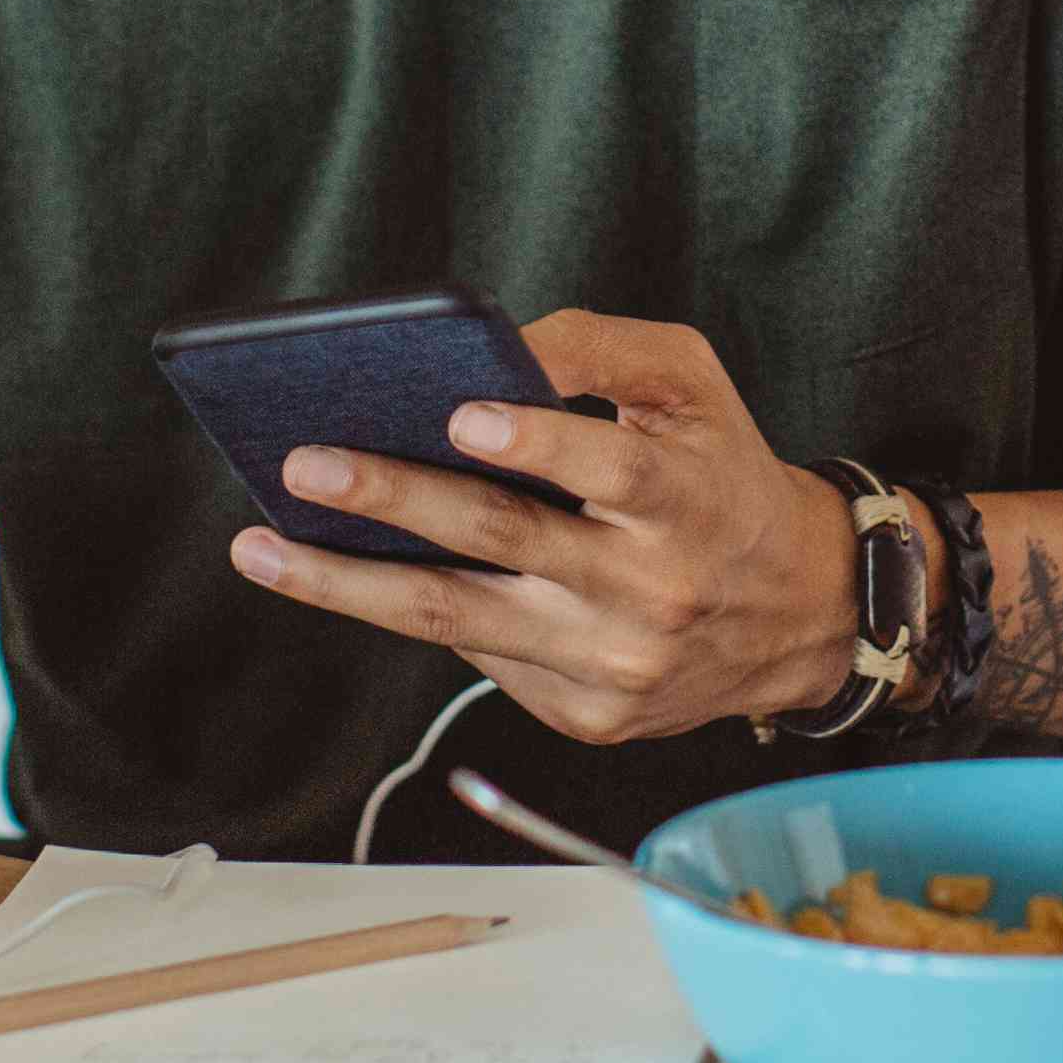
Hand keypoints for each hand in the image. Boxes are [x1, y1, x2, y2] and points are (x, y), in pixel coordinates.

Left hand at [228, 308, 859, 745]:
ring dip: (347, 584)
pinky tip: (340, 577)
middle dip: (396, 501)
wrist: (801, 614)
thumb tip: (491, 349)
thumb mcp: (692, 386)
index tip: (461, 417)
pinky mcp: (586, 714)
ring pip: (459, 620)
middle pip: (506, 543)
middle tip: (306, 466)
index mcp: (687, 501)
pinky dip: (405, 612)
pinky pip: (480, 657)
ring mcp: (614, 664)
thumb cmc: (722, 474)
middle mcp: (651, 592)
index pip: (613, 472)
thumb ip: (600, 349)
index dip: (538, 444)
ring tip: (262, 547)